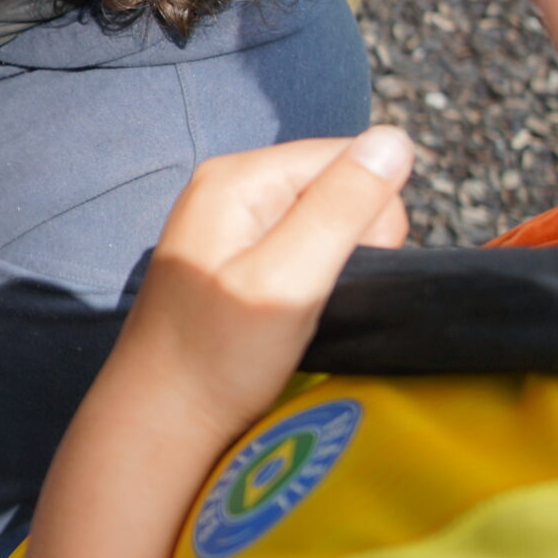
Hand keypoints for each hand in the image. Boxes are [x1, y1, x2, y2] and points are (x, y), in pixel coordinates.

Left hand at [105, 128, 414, 447]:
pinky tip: (288, 310)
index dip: (373, 211)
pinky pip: (299, 247)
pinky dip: (310, 278)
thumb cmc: (218, 358)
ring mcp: (228, 223)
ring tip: (298, 308)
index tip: (350, 269)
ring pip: (323, 220)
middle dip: (353, 239)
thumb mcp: (289, 279)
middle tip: (315, 295)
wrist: (161, 420)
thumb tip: (396, 138)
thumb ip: (342, 207)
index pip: (348, 156)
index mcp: (237, 177)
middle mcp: (229, 187)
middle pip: (336, 184)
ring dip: (333, 263)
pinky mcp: (234, 258)